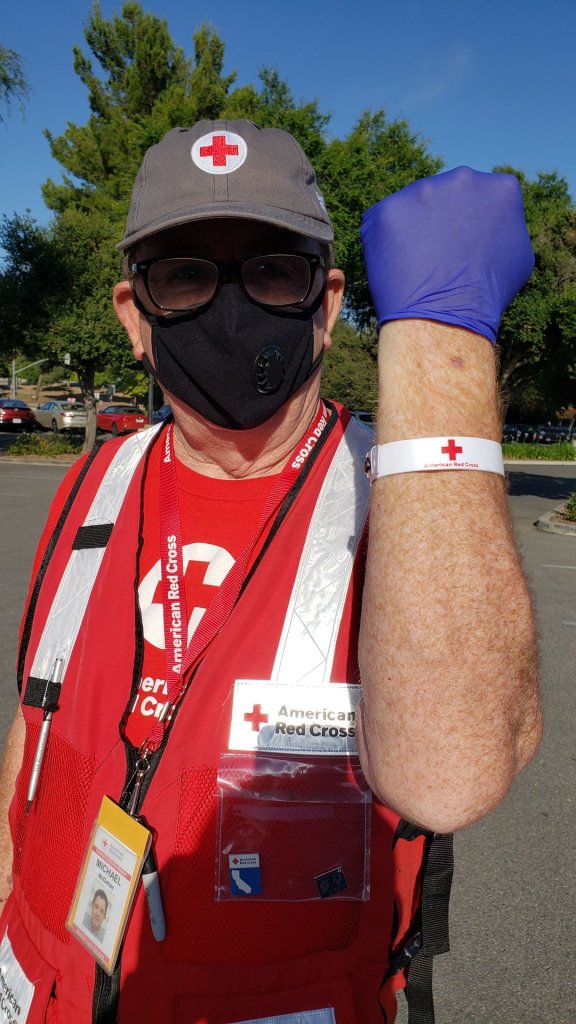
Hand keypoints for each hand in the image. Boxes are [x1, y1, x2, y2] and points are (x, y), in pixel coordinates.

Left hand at [360, 166, 533, 343]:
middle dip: (440, 219)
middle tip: (438, 255)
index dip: (471, 222)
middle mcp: (463, 178)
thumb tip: (491, 221)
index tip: (465, 245)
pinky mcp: (388, 208)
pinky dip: (385, 240)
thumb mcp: (517, 255)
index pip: (483, 196)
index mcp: (500, 187)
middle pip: (446, 195)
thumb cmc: (486, 295)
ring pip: (413, 206)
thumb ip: (505, 226)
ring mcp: (422, 190)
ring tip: (417, 263)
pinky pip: (381, 221)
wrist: (446, 318)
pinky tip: (397, 264)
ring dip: (412, 228)